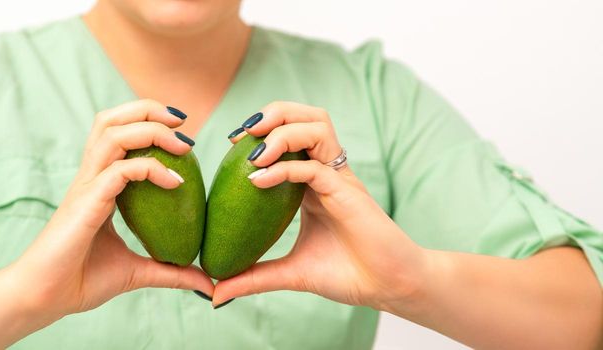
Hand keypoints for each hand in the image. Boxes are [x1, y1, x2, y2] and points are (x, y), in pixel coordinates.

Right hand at [7, 100, 213, 321]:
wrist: (43, 300)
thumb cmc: (80, 282)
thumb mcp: (136, 273)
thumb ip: (170, 271)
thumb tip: (207, 282)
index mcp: (98, 185)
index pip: (118, 135)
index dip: (149, 124)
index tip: (184, 139)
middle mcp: (90, 178)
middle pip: (111, 120)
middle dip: (148, 109)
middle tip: (183, 122)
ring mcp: (86, 187)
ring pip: (113, 133)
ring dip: (151, 129)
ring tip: (183, 144)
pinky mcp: (86, 202)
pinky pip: (121, 170)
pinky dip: (151, 168)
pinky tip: (175, 182)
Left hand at [213, 101, 427, 310]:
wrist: (388, 289)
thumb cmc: (348, 274)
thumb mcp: (290, 273)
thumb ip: (254, 277)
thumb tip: (215, 294)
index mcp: (314, 182)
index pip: (291, 135)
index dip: (262, 131)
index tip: (231, 144)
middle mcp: (327, 173)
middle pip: (306, 117)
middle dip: (274, 113)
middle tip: (241, 133)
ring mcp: (339, 179)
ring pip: (316, 128)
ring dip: (282, 131)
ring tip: (252, 150)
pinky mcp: (347, 193)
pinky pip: (314, 168)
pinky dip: (284, 169)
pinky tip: (258, 180)